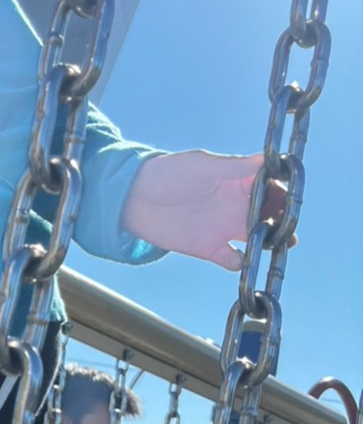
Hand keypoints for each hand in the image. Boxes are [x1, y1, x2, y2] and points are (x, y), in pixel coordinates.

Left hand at [122, 151, 290, 270]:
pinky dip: (243, 263)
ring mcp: (224, 227)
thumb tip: (266, 160)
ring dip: (271, 241)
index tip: (291, 196)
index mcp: (236, 180)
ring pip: (259, 237)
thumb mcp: (201, 165)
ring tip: (280, 243)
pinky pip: (234, 260)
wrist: (132, 199)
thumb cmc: (166, 173)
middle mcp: (235, 204)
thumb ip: (233, 167)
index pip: (269, 186)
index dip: (282, 191)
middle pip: (269, 213)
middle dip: (283, 219)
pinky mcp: (210, 248)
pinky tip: (246, 260)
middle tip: (290, 224)